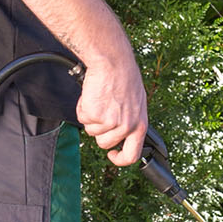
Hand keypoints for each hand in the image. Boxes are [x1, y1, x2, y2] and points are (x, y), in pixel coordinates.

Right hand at [76, 35, 148, 166]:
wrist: (113, 62)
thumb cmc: (124, 77)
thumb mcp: (136, 103)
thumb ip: (129, 120)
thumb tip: (120, 133)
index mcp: (140, 124)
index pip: (132, 155)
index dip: (120, 159)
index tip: (112, 155)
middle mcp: (126, 126)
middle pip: (104, 143)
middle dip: (99, 130)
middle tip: (101, 112)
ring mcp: (110, 122)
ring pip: (91, 131)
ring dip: (91, 116)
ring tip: (99, 99)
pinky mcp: (95, 115)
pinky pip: (82, 118)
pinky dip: (83, 107)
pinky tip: (92, 95)